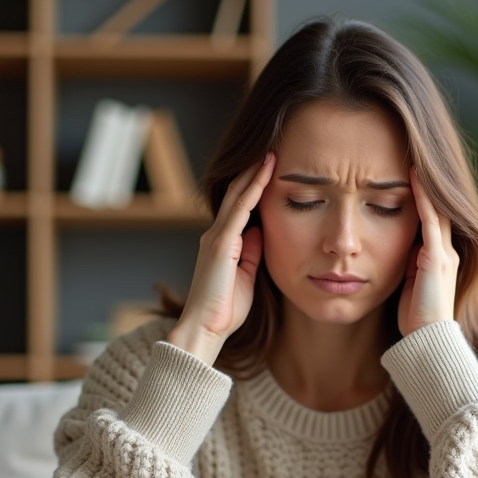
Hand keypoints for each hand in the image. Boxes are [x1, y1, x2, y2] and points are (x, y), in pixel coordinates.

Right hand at [169, 153, 274, 364]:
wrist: (205, 328)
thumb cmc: (225, 310)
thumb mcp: (246, 276)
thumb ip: (252, 253)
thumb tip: (261, 231)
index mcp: (222, 243)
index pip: (239, 207)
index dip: (254, 186)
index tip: (271, 169)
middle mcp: (215, 235)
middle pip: (235, 194)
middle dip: (253, 172)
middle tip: (272, 149)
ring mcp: (216, 237)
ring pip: (237, 195)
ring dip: (254, 173)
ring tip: (271, 152)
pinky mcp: (221, 244)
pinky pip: (240, 209)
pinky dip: (254, 189)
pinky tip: (266, 173)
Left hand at [398, 167, 458, 337]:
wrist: (429, 341)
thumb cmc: (416, 320)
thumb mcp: (410, 285)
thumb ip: (407, 264)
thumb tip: (388, 247)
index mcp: (439, 257)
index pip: (433, 217)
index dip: (423, 194)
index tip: (408, 169)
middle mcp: (446, 251)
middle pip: (439, 207)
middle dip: (428, 182)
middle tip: (412, 151)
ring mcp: (444, 254)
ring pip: (437, 208)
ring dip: (426, 182)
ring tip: (413, 155)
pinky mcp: (438, 259)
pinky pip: (430, 221)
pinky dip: (423, 198)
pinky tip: (413, 177)